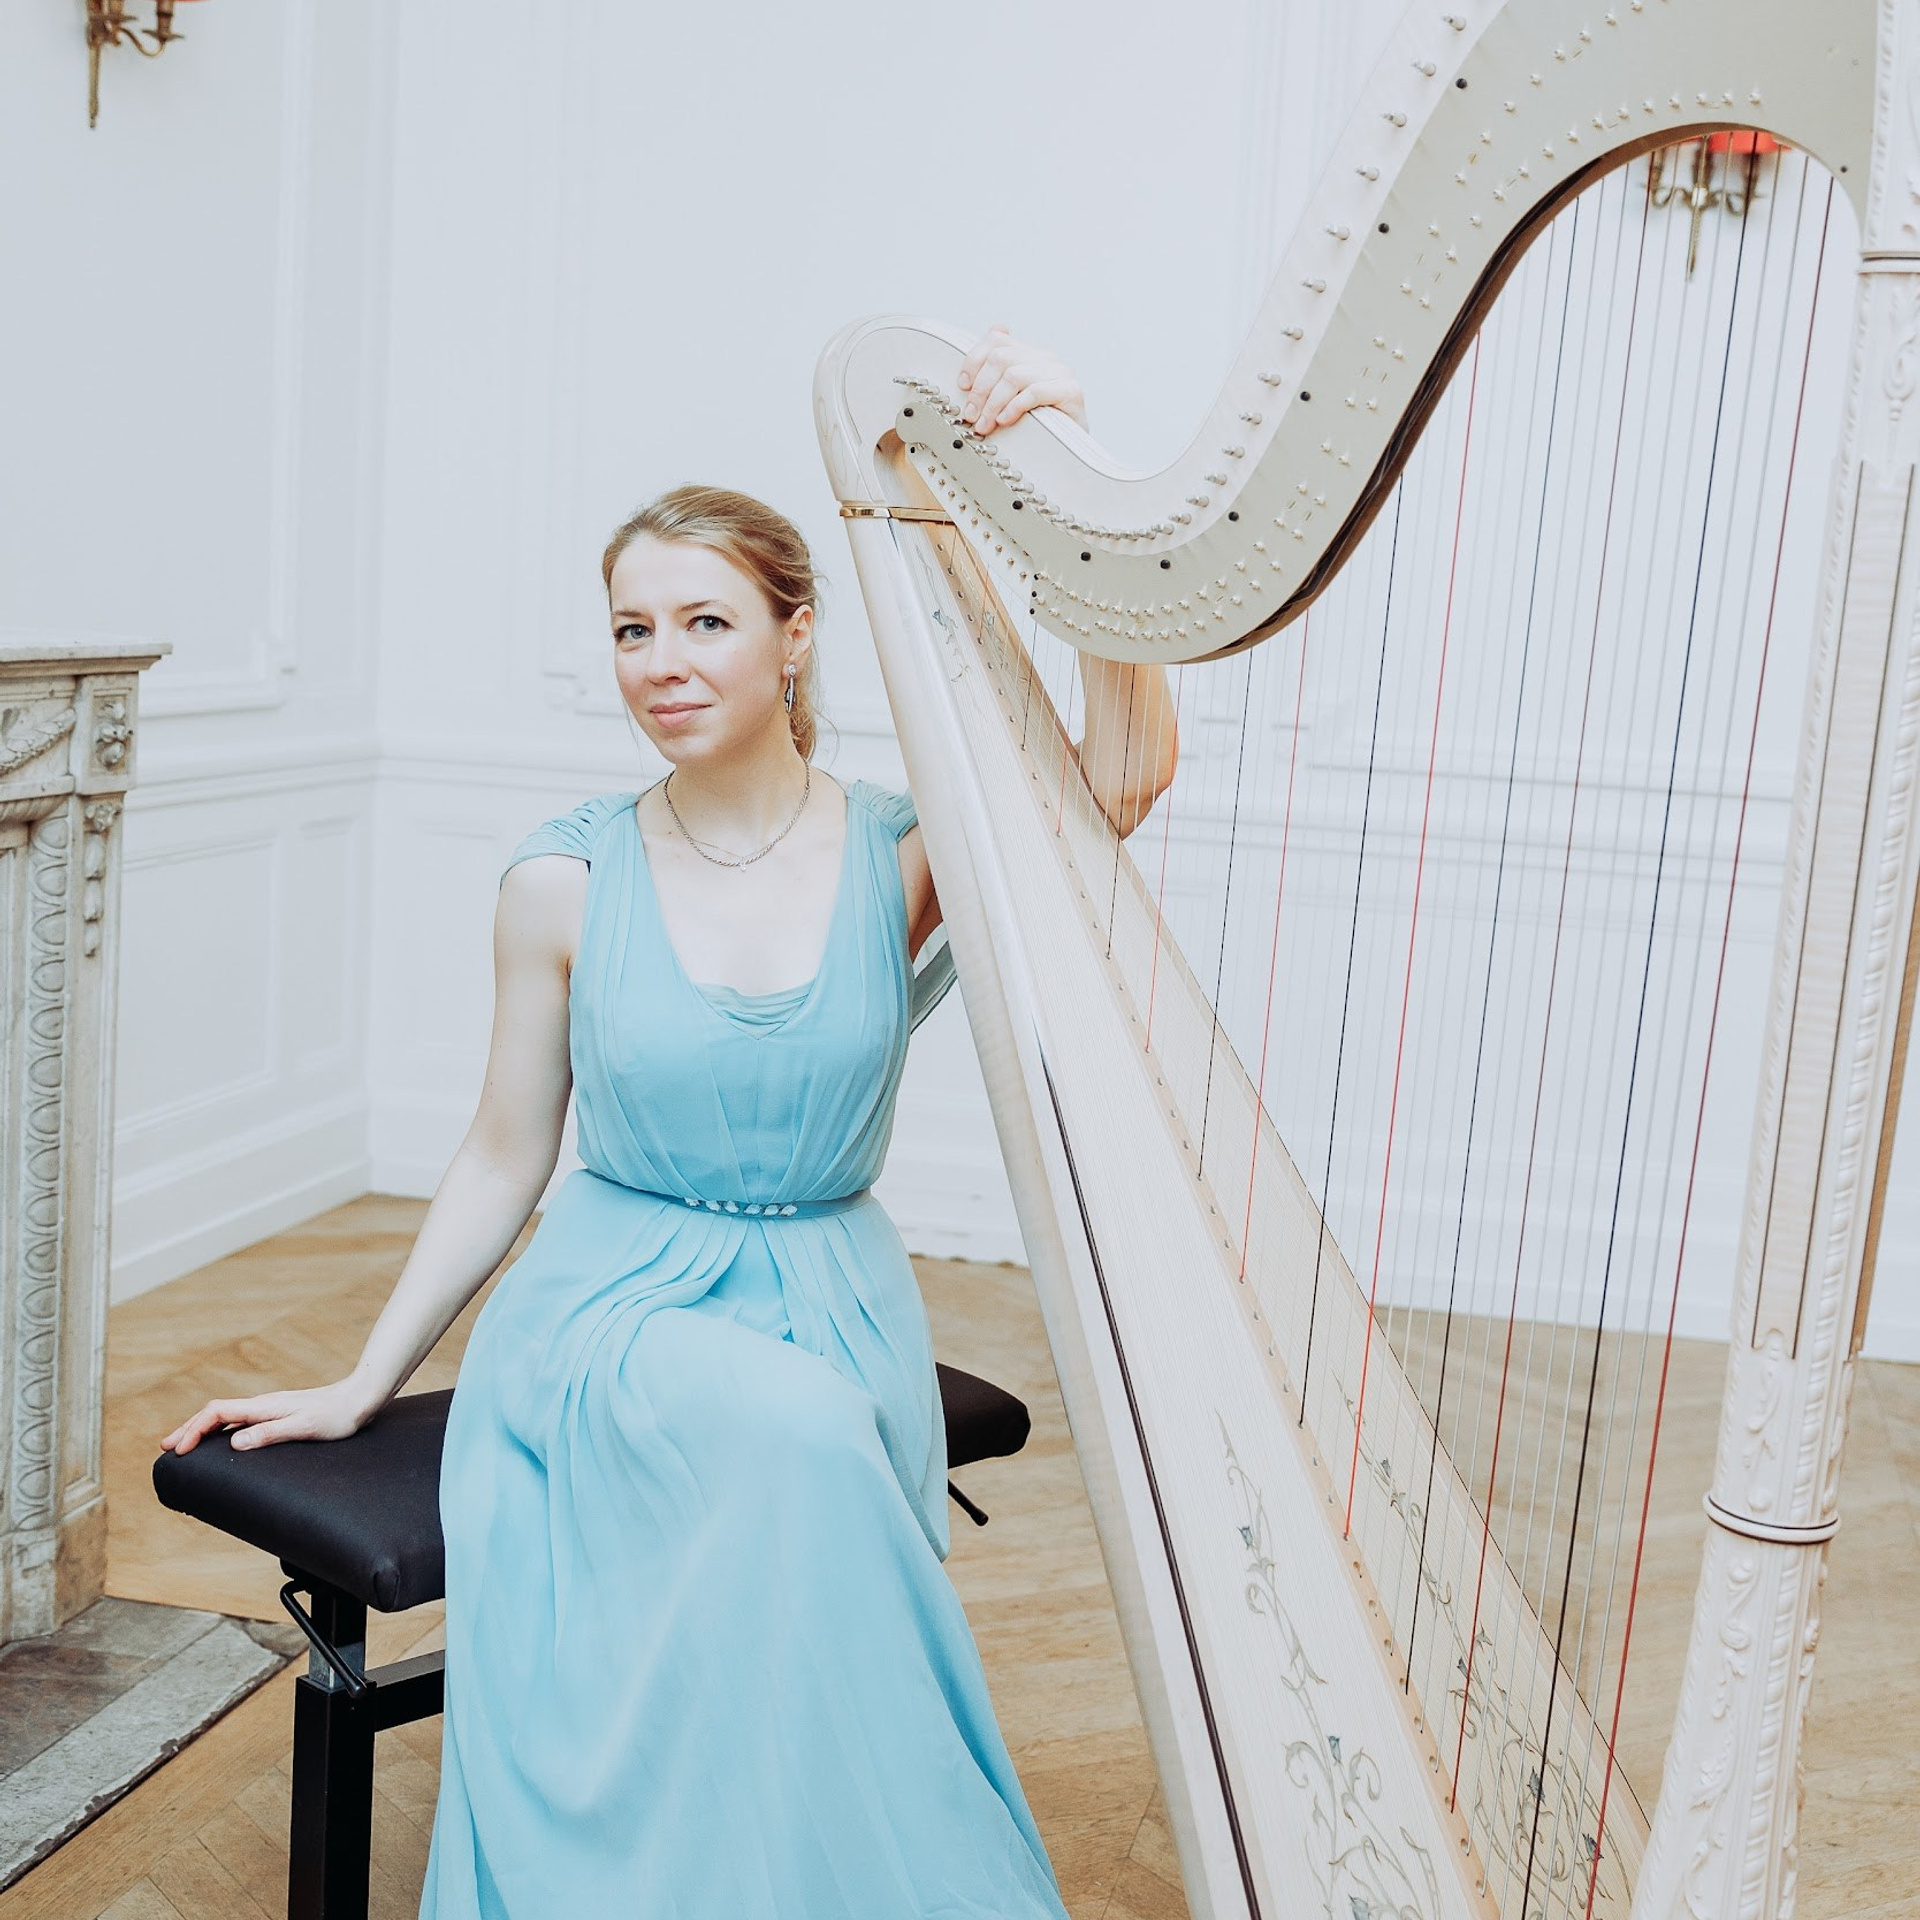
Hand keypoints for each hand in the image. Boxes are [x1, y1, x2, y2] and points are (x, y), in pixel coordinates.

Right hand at [160, 1378, 379, 1454]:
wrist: (362, 1398)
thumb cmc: (337, 1416)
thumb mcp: (304, 1428)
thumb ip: (270, 1434)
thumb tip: (234, 1443)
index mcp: (264, 1406)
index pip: (216, 1413)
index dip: (193, 1430)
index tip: (177, 1451)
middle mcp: (264, 1404)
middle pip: (216, 1412)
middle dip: (189, 1428)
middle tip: (166, 1448)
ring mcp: (272, 1408)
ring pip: (227, 1415)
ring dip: (203, 1428)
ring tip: (186, 1445)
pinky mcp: (281, 1413)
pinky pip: (241, 1420)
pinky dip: (222, 1429)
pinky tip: (224, 1441)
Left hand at [955, 322, 1088, 435]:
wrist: (1072, 447)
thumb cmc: (1038, 424)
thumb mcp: (1009, 401)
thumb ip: (991, 384)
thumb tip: (965, 377)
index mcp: (1029, 353)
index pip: (995, 340)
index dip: (974, 361)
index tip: (963, 386)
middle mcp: (1045, 357)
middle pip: (1000, 358)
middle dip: (980, 389)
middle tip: (971, 414)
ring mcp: (1060, 372)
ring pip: (1014, 376)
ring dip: (993, 403)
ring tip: (986, 424)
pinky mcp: (1070, 391)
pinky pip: (1034, 392)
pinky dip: (1014, 407)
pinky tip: (1005, 421)